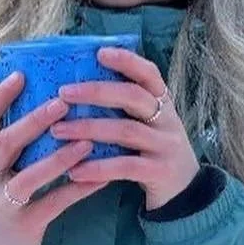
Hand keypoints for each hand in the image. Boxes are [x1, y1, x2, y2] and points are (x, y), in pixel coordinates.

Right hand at [0, 72, 106, 244]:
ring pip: (27, 177)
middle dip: (33, 122)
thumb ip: (9, 146)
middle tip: (62, 102)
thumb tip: (39, 103)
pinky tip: (101, 178)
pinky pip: (53, 204)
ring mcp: (2, 204)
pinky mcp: (23, 226)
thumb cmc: (0, 204)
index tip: (21, 74)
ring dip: (58, 157)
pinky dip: (77, 190)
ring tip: (86, 141)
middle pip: (4, 144)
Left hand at [52, 47, 198, 210]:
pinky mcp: (160, 172)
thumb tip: (77, 88)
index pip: (149, 73)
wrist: (185, 192)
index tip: (99, 53)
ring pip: (126, 130)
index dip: (127, 61)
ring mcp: (165, 146)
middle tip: (63, 93)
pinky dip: (98, 167)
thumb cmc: (153, 152)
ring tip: (58, 131)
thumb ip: (123, 109)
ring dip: (89, 128)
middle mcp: (167, 120)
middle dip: (96, 91)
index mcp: (162, 103)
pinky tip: (74, 170)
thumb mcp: (147, 125)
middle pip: (133, 96)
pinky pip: (126, 166)